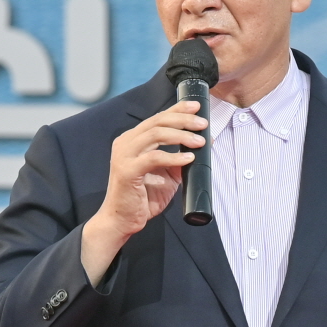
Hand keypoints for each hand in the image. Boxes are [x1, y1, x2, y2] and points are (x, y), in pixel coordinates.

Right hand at [80, 101, 205, 284]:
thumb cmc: (143, 197)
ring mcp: (124, 155)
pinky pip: (153, 157)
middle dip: (183, 119)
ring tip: (200, 141)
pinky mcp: (127, 170)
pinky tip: (188, 158)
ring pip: (155, 135)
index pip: (157, 118)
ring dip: (181, 136)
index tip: (196, 106)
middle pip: (157, 122)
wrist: (123, 220)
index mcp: (133, 140)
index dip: (177, 109)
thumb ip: (180, 159)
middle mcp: (126, 143)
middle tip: (203, 124)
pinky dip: (173, 156)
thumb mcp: (167, 175)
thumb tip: (203, 143)